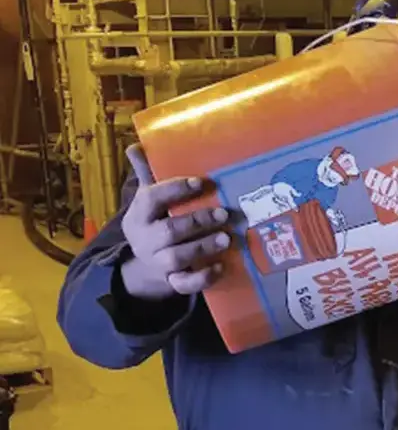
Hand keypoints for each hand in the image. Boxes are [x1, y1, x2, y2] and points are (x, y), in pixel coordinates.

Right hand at [119, 145, 229, 300]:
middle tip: (222, 213)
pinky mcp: (172, 281)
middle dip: (197, 221)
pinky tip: (221, 266)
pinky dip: (203, 278)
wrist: (144, 268)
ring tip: (227, 238)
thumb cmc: (154, 224)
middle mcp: (146, 239)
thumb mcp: (147, 201)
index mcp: (138, 215)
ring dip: (203, 246)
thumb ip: (147, 175)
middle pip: (168, 231)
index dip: (174, 190)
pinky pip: (185, 284)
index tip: (199, 182)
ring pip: (177, 256)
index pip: (151, 199)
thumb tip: (136, 145)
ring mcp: (158, 262)